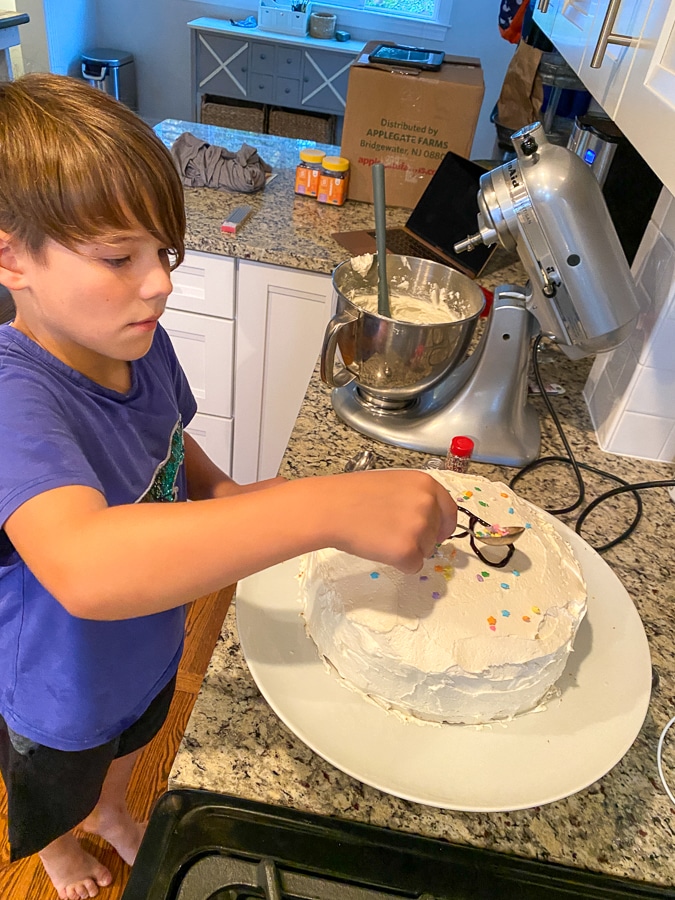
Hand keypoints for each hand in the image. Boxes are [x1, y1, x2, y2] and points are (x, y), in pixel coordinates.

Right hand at [323, 469, 456, 573]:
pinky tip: (379, 549)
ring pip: (425, 552)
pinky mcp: (407, 551)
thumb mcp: (393, 484)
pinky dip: (398, 564)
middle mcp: (428, 504)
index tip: (438, 534)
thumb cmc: (353, 495)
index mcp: (426, 484)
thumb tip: (429, 520)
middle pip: (436, 534)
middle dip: (418, 538)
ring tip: (380, 536)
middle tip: (390, 532)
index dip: (443, 525)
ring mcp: (419, 528)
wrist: (331, 508)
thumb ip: (415, 498)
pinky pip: (413, 566)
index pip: (450, 511)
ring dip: (407, 550)